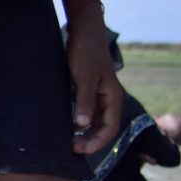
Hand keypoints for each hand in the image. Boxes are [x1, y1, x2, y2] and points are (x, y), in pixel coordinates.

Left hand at [68, 21, 125, 153]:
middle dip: (90, 140)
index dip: (97, 142)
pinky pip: (86, 110)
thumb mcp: (83, 77)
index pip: (110, 128)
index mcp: (112, 97)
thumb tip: (82, 126)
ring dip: (84, 132)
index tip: (80, 150)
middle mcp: (108, 99)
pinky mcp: (87, 89)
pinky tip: (67, 124)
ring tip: (68, 140)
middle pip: (102, 127)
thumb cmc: (85, 52)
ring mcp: (98, 94)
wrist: (83, 30)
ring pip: (94, 120)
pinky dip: (79, 120)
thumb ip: (84, 101)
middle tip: (71, 148)